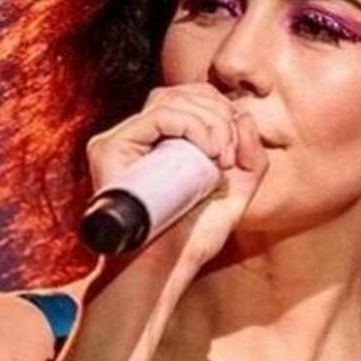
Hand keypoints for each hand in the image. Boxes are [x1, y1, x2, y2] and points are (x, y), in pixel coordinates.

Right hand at [85, 83, 267, 279]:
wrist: (165, 267)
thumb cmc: (193, 238)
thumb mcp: (235, 196)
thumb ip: (250, 160)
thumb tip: (245, 116)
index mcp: (162, 142)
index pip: (190, 99)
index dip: (220, 110)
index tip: (236, 150)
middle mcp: (137, 137)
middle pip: (180, 92)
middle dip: (217, 113)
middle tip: (231, 154)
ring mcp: (121, 140)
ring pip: (169, 99)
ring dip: (208, 121)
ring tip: (221, 158)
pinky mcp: (110, 147)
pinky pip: (157, 116)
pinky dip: (191, 125)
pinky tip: (209, 152)